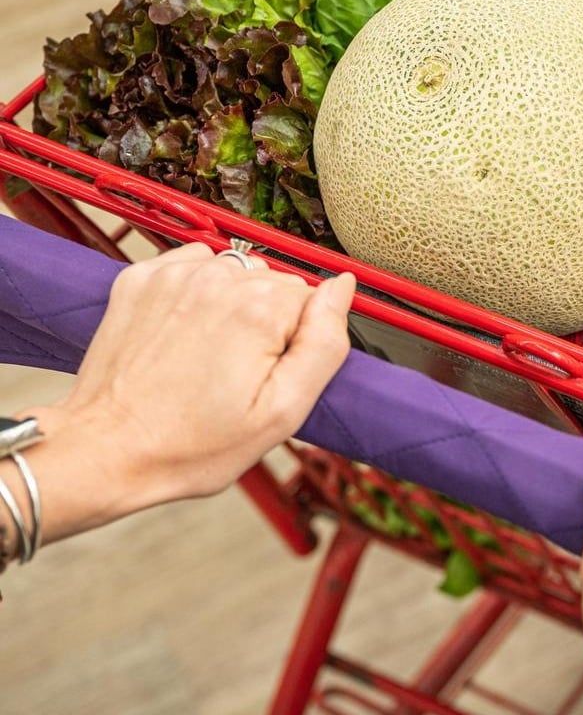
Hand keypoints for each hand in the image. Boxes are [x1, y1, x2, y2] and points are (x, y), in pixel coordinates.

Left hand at [19, 243, 354, 542]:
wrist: (108, 449)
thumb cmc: (191, 444)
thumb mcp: (283, 412)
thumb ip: (325, 343)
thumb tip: (342, 289)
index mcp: (259, 309)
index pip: (312, 300)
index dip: (298, 341)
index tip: (271, 373)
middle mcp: (218, 279)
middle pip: (276, 284)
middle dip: (270, 322)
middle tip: (240, 372)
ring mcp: (175, 275)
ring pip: (238, 273)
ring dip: (235, 304)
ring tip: (212, 353)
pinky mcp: (143, 278)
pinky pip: (196, 265)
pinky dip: (200, 291)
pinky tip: (189, 331)